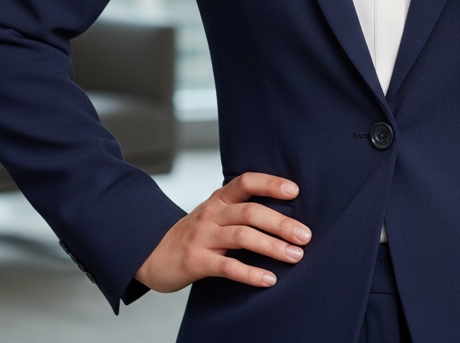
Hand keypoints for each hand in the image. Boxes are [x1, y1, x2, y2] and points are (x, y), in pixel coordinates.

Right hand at [135, 172, 310, 291]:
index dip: (271, 184)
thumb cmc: (196, 234)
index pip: (246, 181)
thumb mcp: (216, 214)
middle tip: (305, 235)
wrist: (154, 255)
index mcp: (219, 198)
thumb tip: (286, 214)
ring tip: (295, 256)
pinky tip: (269, 279)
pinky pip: (228, 266)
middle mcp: (212, 213)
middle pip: (251, 212)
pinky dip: (251, 273)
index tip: (295, 191)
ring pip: (242, 237)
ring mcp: (203, 236)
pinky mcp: (196, 261)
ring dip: (272, 246)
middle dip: (281, 223)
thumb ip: (241, 210)